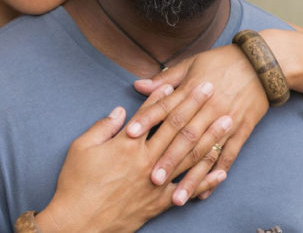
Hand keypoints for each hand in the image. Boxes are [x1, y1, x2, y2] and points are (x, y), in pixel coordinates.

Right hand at [36, 86, 226, 232]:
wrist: (80, 223)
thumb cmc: (76, 183)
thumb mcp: (81, 148)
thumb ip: (103, 127)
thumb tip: (119, 112)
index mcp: (126, 145)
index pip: (150, 114)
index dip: (163, 97)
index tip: (177, 83)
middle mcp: (146, 160)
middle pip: (176, 128)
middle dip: (195, 106)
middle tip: (211, 89)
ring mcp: (156, 182)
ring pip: (190, 156)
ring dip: (211, 137)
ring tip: (226, 121)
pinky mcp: (159, 202)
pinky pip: (188, 190)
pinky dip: (207, 181)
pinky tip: (222, 171)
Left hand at [125, 45, 268, 204]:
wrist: (262, 64)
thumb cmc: (221, 62)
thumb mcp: (191, 64)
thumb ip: (165, 79)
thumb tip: (138, 85)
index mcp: (192, 91)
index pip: (166, 108)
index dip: (147, 120)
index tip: (130, 135)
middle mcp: (209, 109)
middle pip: (185, 137)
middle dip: (168, 158)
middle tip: (152, 178)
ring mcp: (227, 122)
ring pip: (206, 153)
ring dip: (191, 177)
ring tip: (176, 197)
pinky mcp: (242, 132)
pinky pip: (228, 157)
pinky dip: (215, 175)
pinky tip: (204, 193)